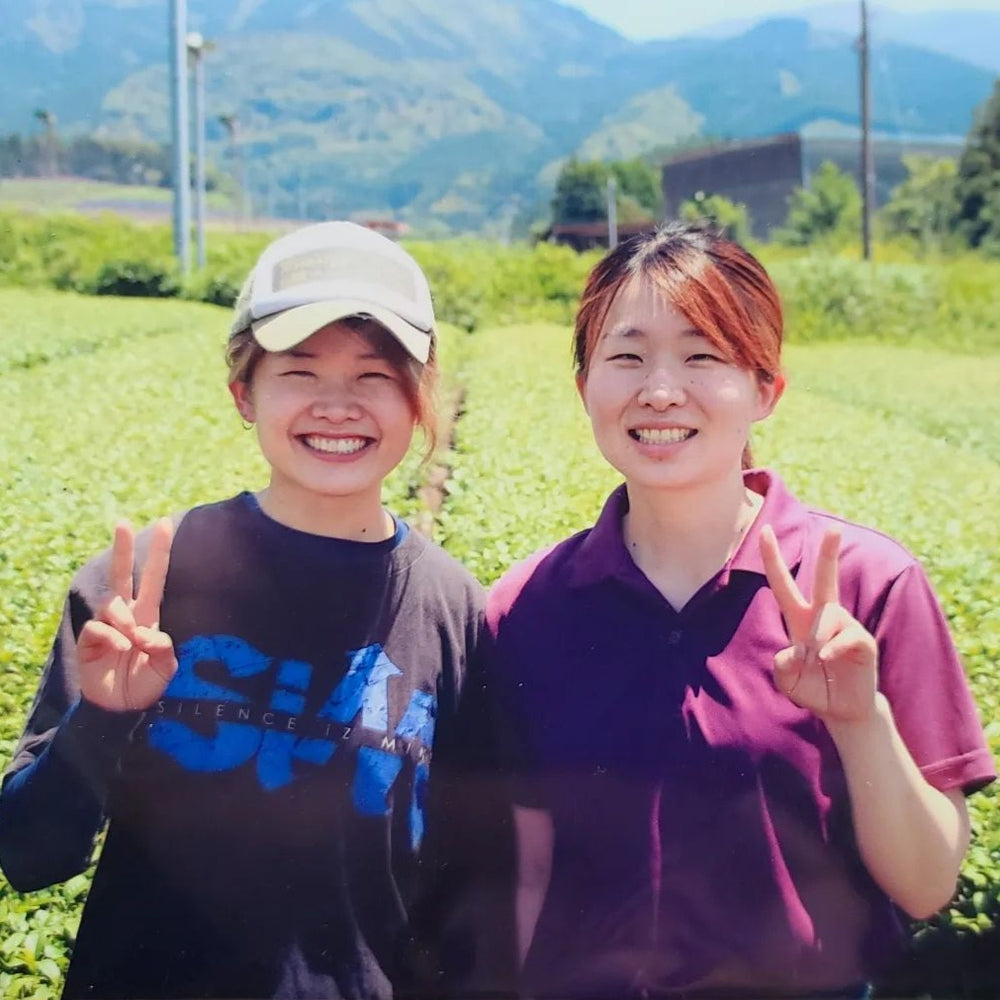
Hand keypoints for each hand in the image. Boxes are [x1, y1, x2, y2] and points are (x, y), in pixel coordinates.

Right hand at [77, 519, 176, 711]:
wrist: (121, 708)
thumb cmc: (146, 685)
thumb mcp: (165, 668)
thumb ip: (163, 648)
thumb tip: (145, 631)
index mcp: (149, 616)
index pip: (155, 578)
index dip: (159, 553)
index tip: (165, 524)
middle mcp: (128, 615)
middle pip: (123, 575)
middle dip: (123, 549)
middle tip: (123, 523)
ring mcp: (107, 625)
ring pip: (113, 603)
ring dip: (125, 619)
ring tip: (132, 642)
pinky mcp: (90, 639)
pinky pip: (99, 627)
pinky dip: (112, 637)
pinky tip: (119, 650)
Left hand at [759, 525, 877, 723]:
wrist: (841, 711)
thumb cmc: (812, 688)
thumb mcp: (786, 679)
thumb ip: (782, 664)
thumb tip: (800, 649)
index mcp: (799, 619)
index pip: (782, 583)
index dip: (772, 558)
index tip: (765, 531)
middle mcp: (822, 617)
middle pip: (825, 578)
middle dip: (829, 553)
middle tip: (834, 528)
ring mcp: (844, 626)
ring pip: (827, 615)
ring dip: (818, 637)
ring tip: (818, 659)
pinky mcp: (861, 641)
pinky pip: (845, 635)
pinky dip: (832, 647)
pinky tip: (827, 658)